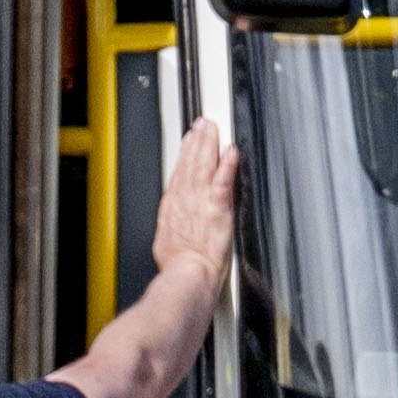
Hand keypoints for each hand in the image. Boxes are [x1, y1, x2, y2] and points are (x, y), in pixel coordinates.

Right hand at [155, 110, 242, 276]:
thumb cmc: (177, 264)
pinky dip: (228, 164)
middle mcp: (185, 198)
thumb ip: (172, 227)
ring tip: (213, 128)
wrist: (186, 273)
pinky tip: (232, 151)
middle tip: (202, 124)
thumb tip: (173, 227)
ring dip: (209, 143)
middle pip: (191, 162)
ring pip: (205, 164)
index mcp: (173, 206)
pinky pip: (224, 180)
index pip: (180, 173)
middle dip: (197, 141)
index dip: (185, 154)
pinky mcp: (217, 206)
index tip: (189, 140)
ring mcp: (201, 200)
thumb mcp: (165, 240)